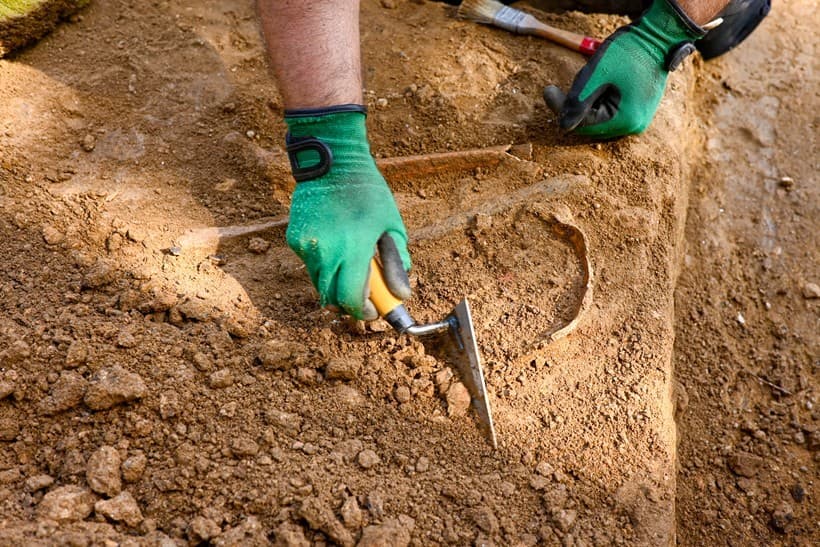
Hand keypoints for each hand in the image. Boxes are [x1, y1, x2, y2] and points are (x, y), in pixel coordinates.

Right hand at [285, 106, 410, 319]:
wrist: (332, 161)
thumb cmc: (368, 192)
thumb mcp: (391, 225)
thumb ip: (397, 262)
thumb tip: (401, 294)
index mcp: (352, 249)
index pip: (352, 300)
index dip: (364, 312)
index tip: (375, 310)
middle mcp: (325, 252)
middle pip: (333, 299)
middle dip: (350, 303)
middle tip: (366, 294)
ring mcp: (306, 247)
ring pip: (319, 284)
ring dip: (336, 284)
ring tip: (351, 263)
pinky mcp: (294, 240)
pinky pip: (310, 266)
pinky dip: (324, 265)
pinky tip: (335, 244)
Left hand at [544, 0, 703, 137]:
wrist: (657, 37)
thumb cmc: (628, 52)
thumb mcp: (595, 75)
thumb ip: (577, 102)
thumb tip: (562, 126)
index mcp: (626, 121)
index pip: (582, 124)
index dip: (561, 109)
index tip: (548, 89)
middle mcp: (634, 126)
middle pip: (590, 122)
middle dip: (577, 103)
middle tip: (574, 80)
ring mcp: (638, 119)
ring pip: (598, 116)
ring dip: (588, 99)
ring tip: (595, 77)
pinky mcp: (637, 110)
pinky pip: (608, 110)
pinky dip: (599, 96)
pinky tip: (604, 80)